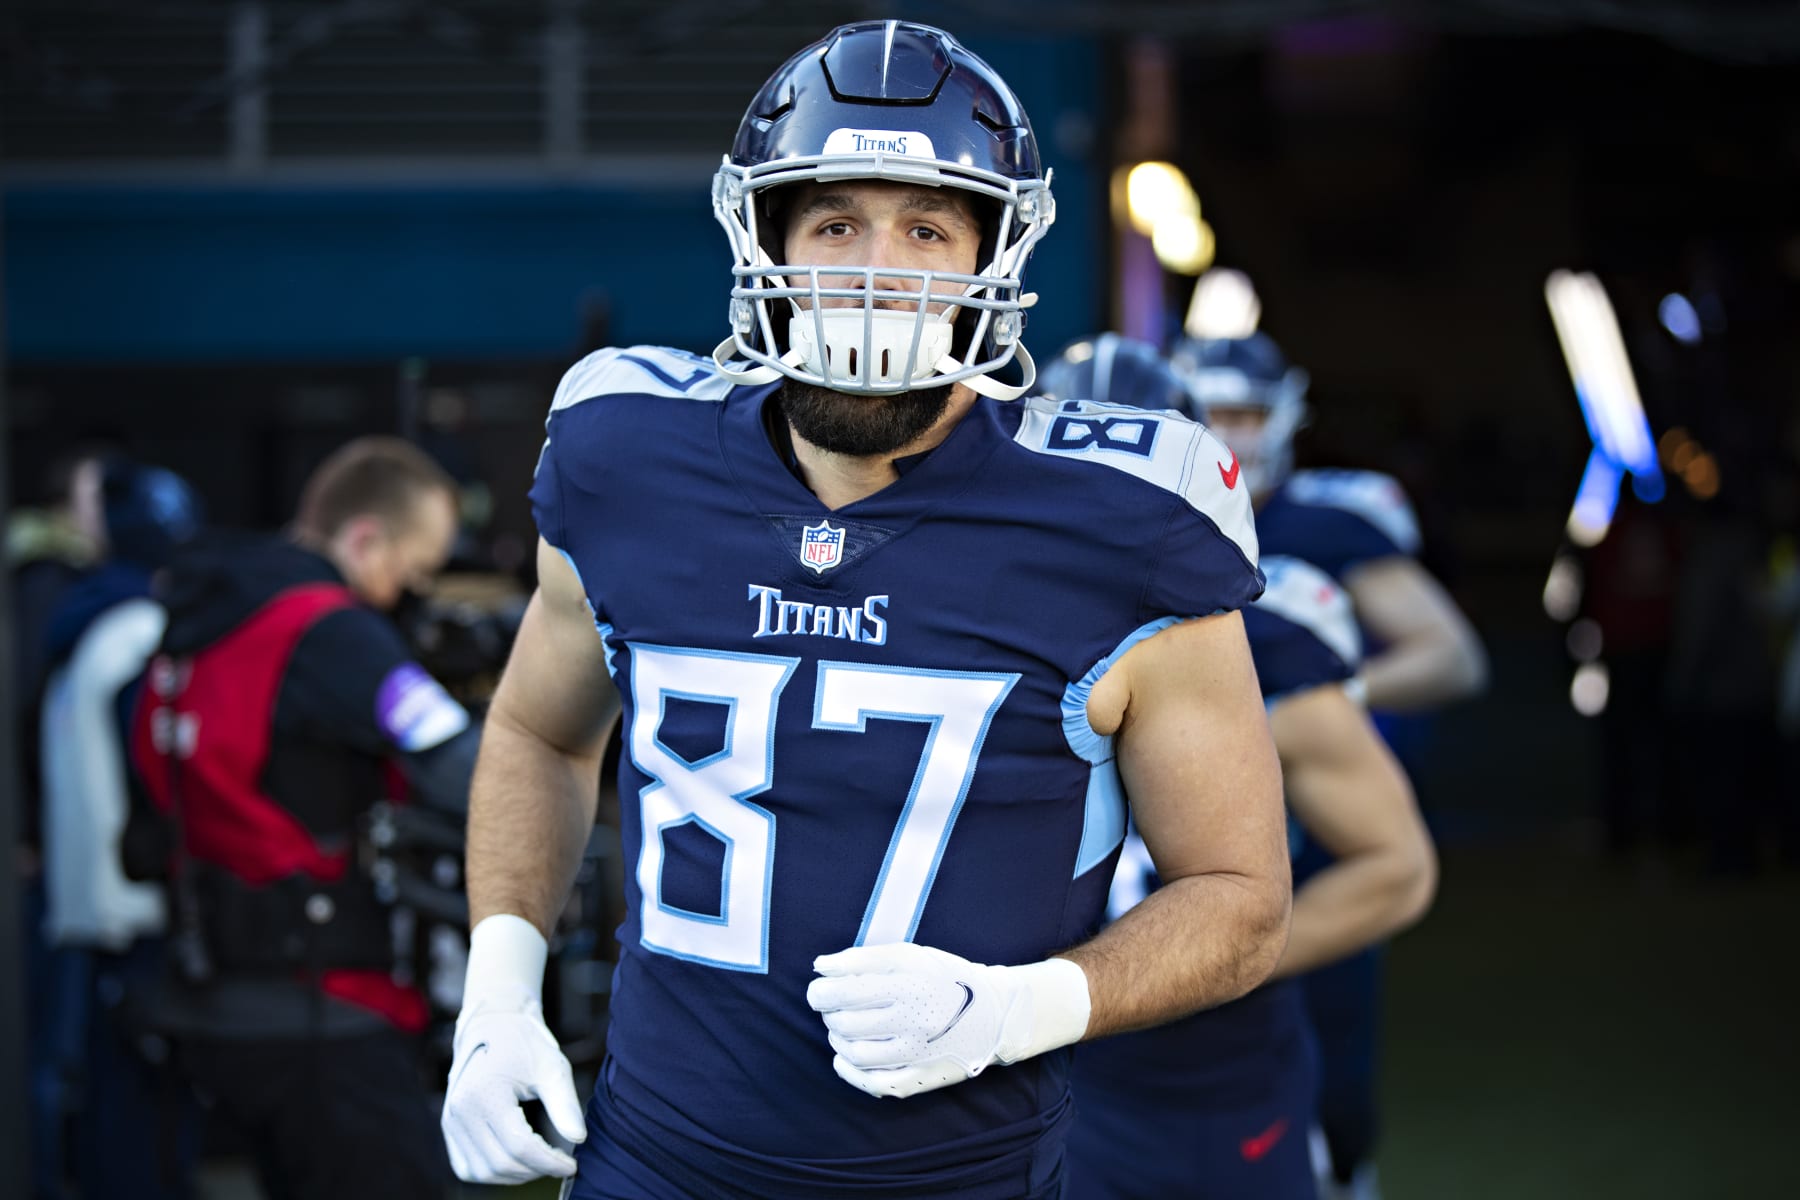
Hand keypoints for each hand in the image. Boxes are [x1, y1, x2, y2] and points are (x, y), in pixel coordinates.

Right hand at [441, 917, 586, 1183]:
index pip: (519, 1145)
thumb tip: (579, 1139)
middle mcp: (460, 1111)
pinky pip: (468, 1168)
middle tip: (560, 1161)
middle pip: (502, 1162)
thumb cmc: (526, 1044)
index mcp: (484, 1093)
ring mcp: (450, 1121)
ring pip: (484, 1172)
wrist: (495, 1026)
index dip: (549, 1161)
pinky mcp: (449, 1129)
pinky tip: (517, 1161)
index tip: (572, 1164)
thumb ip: (565, 1104)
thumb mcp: (552, 1067)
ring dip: (516, 1174)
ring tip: (541, 1161)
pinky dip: (494, 1172)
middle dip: (536, 1169)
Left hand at [807, 942, 1088, 1099]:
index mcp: (911, 984)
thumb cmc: (945, 977)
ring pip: (855, 1053)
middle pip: (846, 1022)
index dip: (821, 990)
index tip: (818, 986)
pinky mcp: (920, 1076)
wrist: (994, 1013)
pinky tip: (844, 1057)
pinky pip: (872, 1083)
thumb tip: (821, 966)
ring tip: (841, 1026)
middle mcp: (914, 1020)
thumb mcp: (911, 954)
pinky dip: (849, 1071)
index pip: (845, 991)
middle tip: (831, 1004)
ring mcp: (917, 1053)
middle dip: (828, 1012)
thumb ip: (864, 957)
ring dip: (837, 1038)